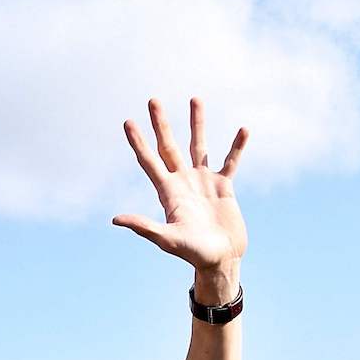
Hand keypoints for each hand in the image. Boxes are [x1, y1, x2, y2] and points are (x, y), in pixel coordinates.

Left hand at [114, 98, 248, 281]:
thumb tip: (116, 219)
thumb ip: (144, 227)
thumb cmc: (193, 254)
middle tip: (153, 99)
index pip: (149, 160)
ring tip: (195, 98)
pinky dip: (236, 146)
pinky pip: (231, 161)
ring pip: (198, 145)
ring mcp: (203, 182)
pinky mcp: (224, 187)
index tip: (128, 121)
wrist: (221, 261)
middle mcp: (183, 182)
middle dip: (161, 123)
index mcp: (168, 192)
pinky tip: (243, 130)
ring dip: (197, 123)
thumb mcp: (167, 240)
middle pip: (169, 146)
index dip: (138, 142)